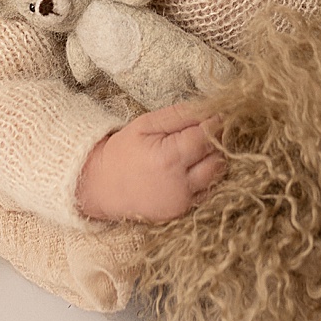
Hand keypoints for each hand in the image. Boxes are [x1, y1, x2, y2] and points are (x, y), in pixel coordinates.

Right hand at [75, 102, 227, 222]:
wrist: (101, 187)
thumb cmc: (123, 151)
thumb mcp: (145, 124)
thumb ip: (178, 115)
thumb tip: (208, 107)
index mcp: (168, 158)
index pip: (207, 137)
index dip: (215, 123)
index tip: (219, 114)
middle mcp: (179, 184)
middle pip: (217, 159)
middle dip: (217, 143)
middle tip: (209, 131)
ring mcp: (181, 203)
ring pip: (216, 177)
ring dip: (214, 161)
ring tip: (199, 150)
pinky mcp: (181, 213)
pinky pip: (206, 192)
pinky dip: (205, 179)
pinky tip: (191, 169)